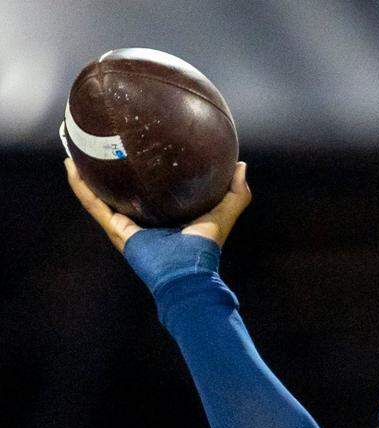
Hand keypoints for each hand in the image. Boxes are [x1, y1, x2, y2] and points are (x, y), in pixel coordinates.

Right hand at [64, 158, 250, 251]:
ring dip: (85, 171)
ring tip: (74, 146)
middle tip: (100, 140)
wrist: (190, 271)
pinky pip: (93, 203)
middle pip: (121, 188)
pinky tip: (70, 165)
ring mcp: (126, 224)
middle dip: (108, 166)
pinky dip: (80, 186)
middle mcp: (142, 217)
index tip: (139, 143)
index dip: (144, 168)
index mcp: (165, 213)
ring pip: (99, 192)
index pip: (151, 186)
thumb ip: (237, 191)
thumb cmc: (208, 247)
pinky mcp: (116, 229)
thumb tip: (241, 165)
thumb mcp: (225, 211)